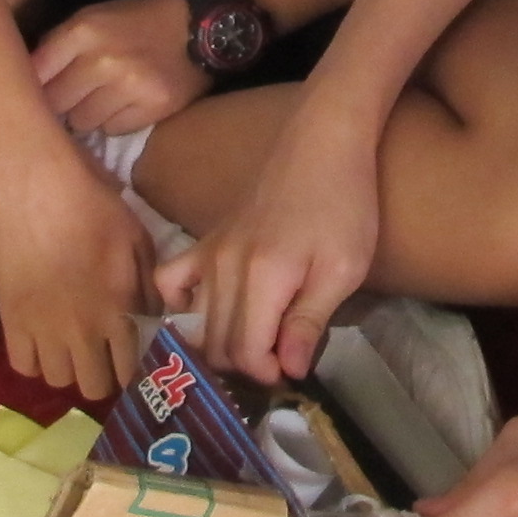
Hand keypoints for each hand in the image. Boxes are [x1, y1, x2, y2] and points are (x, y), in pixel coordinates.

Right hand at [0, 144, 155, 396]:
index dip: (133, 370)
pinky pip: (24, 366)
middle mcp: (83, 330)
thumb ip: (148, 287)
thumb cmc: (92, 207)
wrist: (34, 189)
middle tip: (100, 355)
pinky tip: (44, 339)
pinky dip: (35, 360)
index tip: (130, 359)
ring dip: (68, 368)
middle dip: (102, 376)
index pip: (131, 369)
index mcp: (120, 309)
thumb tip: (155, 321)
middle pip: (94, 387)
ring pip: (58, 380)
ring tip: (71, 346)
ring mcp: (44, 329)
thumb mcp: (137, 240)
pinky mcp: (11, 321)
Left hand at [32, 0, 210, 136]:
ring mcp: (129, 86)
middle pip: (55, 103)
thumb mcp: (92, 18)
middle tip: (74, 95)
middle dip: (61, 101)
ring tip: (105, 97)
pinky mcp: (152, 108)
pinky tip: (127, 103)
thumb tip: (22, 84)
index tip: (31, 94)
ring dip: (88, 114)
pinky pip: (112, 129)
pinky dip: (115, 121)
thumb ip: (56, 46)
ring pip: (82, 122)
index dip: (30, 87)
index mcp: (83, 30)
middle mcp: (103, 59)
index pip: (35, 74)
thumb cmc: (136, 23)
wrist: (198, 30)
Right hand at [156, 103, 382, 381]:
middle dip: (245, 365)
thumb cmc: (346, 205)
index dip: (267, 373)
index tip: (292, 372)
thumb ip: (309, 321)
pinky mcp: (207, 239)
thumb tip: (287, 370)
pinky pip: (171, 280)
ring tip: (254, 347)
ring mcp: (209, 252)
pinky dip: (179, 306)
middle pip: (217, 343)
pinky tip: (204, 314)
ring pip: (196, 321)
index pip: (244, 352)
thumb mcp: (344, 269)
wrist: (323, 143)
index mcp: (262, 278)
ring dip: (220, 345)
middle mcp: (224, 268)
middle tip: (279, 361)